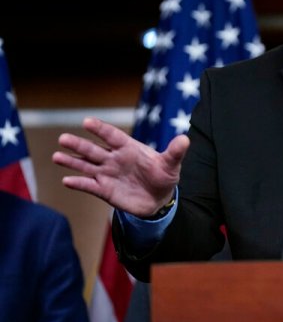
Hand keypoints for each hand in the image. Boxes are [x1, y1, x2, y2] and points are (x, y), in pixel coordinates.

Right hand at [53, 117, 188, 216]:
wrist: (159, 199)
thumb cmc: (164, 176)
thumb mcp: (171, 164)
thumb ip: (175, 152)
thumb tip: (185, 139)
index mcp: (129, 148)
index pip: (112, 136)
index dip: (101, 129)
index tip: (87, 122)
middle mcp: (114, 159)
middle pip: (94, 150)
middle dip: (79, 145)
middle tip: (63, 138)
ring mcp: (108, 174)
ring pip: (86, 165)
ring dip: (72, 161)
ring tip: (57, 156)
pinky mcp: (105, 190)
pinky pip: (89, 185)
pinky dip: (79, 183)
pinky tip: (67, 180)